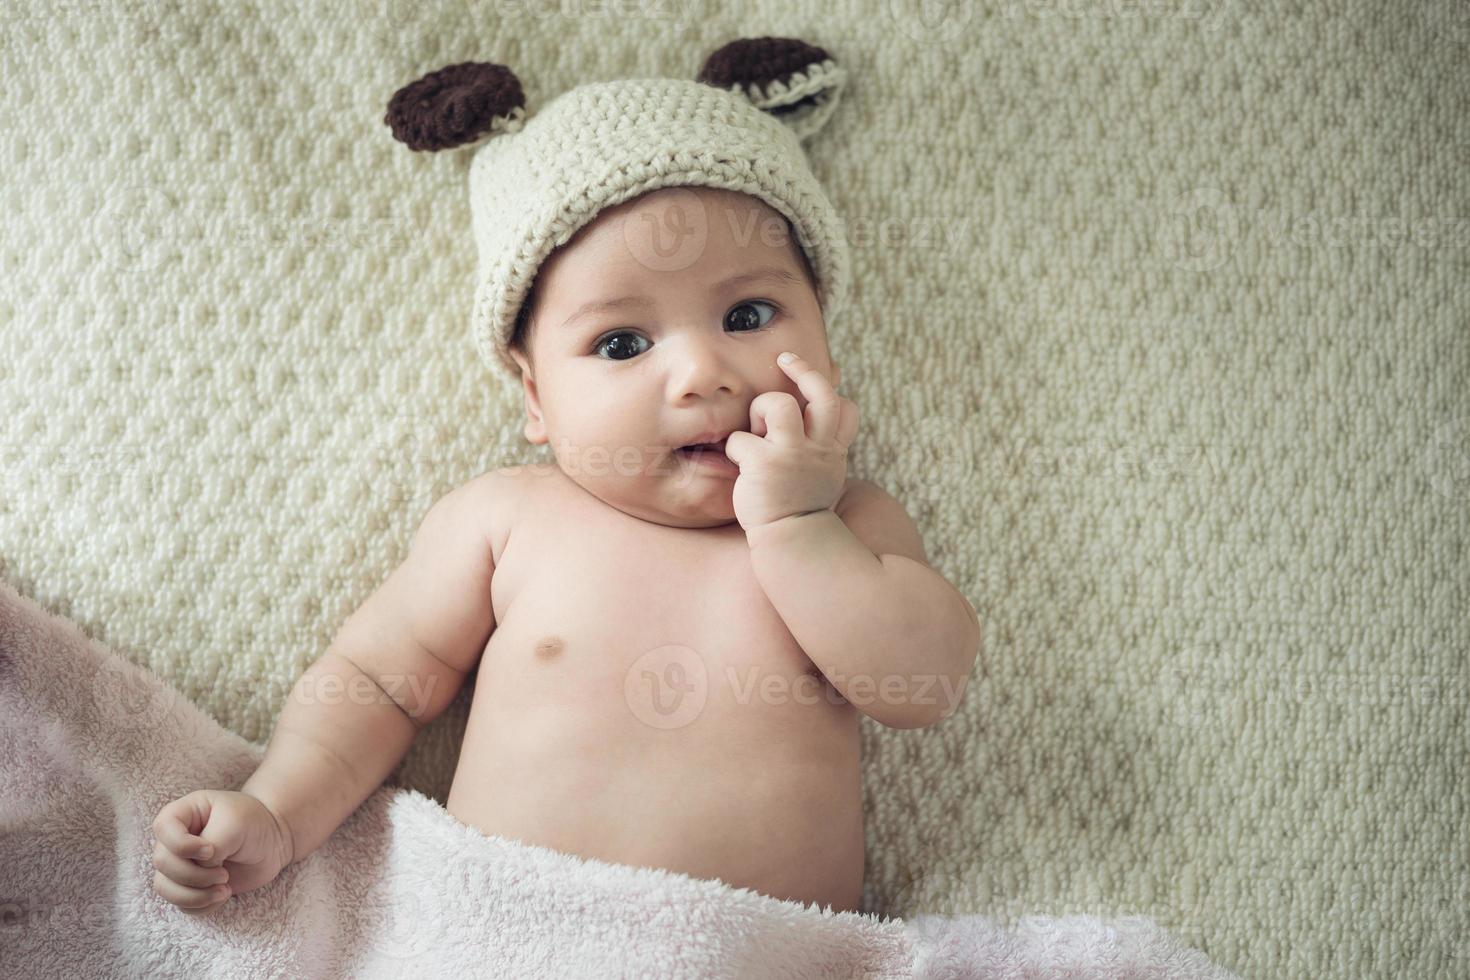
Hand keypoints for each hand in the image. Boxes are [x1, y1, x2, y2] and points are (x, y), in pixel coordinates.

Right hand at [150, 789, 293, 913]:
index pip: (162, 828)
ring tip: (225, 889)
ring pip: (165, 888)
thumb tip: (199, 868)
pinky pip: (181, 904)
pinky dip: (202, 906)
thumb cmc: (253, 823)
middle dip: (194, 875)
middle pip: (162, 863)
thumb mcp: (235, 824)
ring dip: (196, 895)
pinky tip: (223, 895)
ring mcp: (179, 864)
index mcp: (182, 813)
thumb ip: (212, 844)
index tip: (211, 850)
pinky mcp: (189, 886)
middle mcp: (174, 839)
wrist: (272, 841)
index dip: (183, 846)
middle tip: (224, 874)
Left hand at [725, 351, 858, 531]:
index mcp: (832, 451)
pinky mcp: (763, 464)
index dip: (829, 389)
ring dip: (760, 410)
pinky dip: (733, 449)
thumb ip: (819, 451)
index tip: (816, 382)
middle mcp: (817, 448)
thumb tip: (810, 426)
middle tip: (784, 359)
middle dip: (802, 369)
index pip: (845, 408)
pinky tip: (738, 465)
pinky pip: (740, 438)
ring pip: (777, 403)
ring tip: (756, 433)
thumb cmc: (800, 512)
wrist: (792, 545)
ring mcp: (791, 454)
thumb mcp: (822, 477)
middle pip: (821, 393)